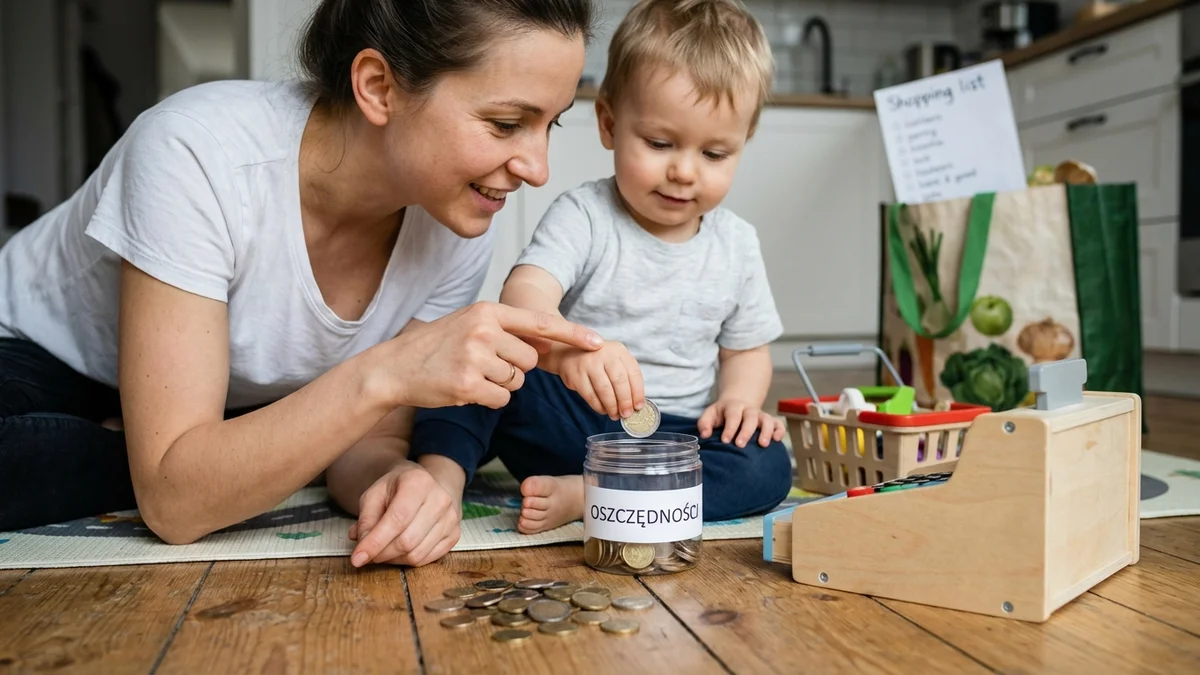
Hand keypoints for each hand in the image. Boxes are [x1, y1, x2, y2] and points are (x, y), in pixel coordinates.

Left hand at [348, 462, 459, 567]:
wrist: (426, 486)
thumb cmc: (397, 489)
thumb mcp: (375, 494)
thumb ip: (366, 519)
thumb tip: (361, 546)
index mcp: (418, 482)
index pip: (397, 519)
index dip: (375, 542)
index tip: (357, 558)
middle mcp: (440, 499)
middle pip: (407, 541)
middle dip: (381, 553)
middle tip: (367, 554)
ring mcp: (451, 518)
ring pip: (416, 554)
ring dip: (393, 559)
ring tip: (383, 550)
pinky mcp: (455, 534)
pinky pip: (427, 559)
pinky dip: (407, 561)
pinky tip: (398, 551)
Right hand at [382, 302, 603, 409]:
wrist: (394, 367)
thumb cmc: (435, 346)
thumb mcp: (470, 324)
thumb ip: (507, 329)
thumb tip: (549, 341)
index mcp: (487, 311)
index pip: (541, 323)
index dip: (573, 334)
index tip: (598, 342)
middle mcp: (484, 330)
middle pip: (530, 360)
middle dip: (515, 368)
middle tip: (484, 365)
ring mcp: (476, 358)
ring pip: (517, 382)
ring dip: (500, 385)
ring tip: (470, 374)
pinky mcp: (468, 384)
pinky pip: (501, 399)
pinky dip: (488, 399)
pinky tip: (465, 388)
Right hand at [554, 341, 644, 419]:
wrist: (568, 354)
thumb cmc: (598, 362)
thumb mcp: (614, 361)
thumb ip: (626, 378)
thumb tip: (635, 404)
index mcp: (618, 350)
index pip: (633, 373)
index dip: (638, 392)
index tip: (639, 407)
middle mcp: (604, 354)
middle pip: (619, 381)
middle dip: (625, 401)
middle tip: (627, 414)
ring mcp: (588, 363)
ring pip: (604, 390)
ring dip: (612, 406)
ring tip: (615, 415)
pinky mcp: (576, 375)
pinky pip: (590, 395)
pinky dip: (598, 406)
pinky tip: (603, 410)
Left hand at [697, 399, 785, 447]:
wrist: (738, 403)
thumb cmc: (722, 414)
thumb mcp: (710, 414)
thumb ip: (705, 423)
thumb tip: (704, 435)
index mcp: (733, 407)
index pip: (732, 416)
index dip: (729, 428)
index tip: (725, 440)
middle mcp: (749, 410)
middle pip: (750, 418)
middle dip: (746, 431)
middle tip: (740, 445)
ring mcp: (761, 415)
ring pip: (767, 420)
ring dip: (766, 432)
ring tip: (763, 445)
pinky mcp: (770, 421)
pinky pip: (778, 424)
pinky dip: (779, 431)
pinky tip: (777, 440)